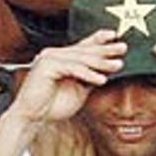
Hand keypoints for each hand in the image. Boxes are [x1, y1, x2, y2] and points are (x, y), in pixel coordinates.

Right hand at [12, 31, 127, 126]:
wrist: (32, 118)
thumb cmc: (52, 106)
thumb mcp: (79, 90)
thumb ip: (90, 78)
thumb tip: (108, 69)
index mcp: (61, 58)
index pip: (82, 46)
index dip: (99, 39)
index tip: (115, 37)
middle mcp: (54, 54)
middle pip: (84, 50)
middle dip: (105, 49)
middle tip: (123, 48)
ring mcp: (49, 58)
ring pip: (80, 58)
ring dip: (101, 62)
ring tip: (117, 65)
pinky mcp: (46, 66)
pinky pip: (72, 68)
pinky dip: (88, 74)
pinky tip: (101, 79)